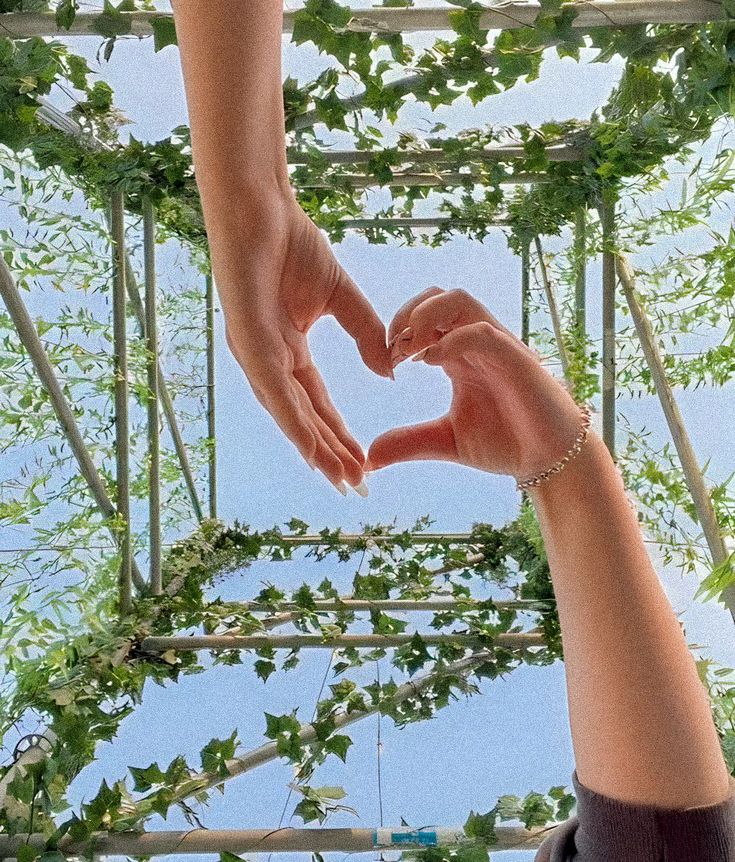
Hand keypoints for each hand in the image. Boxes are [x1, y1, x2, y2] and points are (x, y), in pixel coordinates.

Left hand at [209, 194, 392, 493]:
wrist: (259, 207)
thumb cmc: (291, 243)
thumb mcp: (340, 296)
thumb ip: (364, 331)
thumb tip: (387, 370)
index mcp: (287, 352)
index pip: (317, 405)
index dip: (340, 436)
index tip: (365, 463)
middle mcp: (267, 362)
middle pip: (304, 419)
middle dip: (330, 454)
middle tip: (356, 486)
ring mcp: (254, 354)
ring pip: (288, 414)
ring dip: (313, 449)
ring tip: (340, 478)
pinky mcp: (246, 340)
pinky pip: (272, 390)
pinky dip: (292, 421)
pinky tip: (309, 448)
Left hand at [366, 287, 587, 479]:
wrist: (549, 461)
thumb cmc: (505, 444)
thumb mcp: (446, 442)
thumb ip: (409, 442)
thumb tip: (369, 458)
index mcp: (458, 354)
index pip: (423, 316)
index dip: (397, 330)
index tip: (384, 364)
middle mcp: (475, 342)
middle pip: (437, 296)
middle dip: (406, 314)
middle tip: (390, 350)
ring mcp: (497, 346)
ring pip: (459, 301)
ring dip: (425, 316)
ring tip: (408, 350)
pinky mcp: (516, 359)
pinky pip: (482, 331)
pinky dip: (453, 339)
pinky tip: (432, 363)